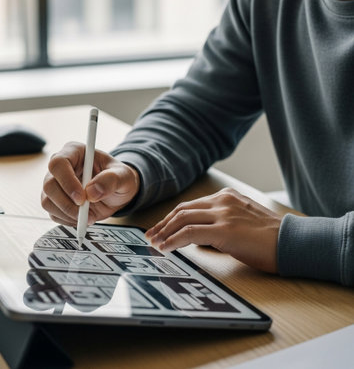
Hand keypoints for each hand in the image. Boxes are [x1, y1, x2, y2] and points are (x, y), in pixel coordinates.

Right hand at [41, 141, 139, 225]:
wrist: (116, 192)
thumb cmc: (118, 177)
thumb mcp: (123, 176)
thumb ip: (111, 180)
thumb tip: (93, 191)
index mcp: (75, 152)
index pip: (59, 163)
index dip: (67, 182)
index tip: (82, 197)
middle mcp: (62, 167)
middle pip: (49, 184)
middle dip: (67, 203)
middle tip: (85, 211)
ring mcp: (56, 184)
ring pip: (47, 201)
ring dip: (68, 213)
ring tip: (88, 216)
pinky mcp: (55, 200)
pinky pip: (53, 213)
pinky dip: (67, 220)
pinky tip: (82, 218)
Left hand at [145, 188, 281, 272]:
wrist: (294, 242)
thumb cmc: (270, 238)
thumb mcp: (242, 221)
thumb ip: (221, 222)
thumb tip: (199, 236)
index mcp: (226, 197)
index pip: (191, 206)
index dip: (172, 218)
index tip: (161, 228)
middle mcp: (222, 201)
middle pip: (182, 210)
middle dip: (163, 223)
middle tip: (151, 236)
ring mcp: (223, 213)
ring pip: (183, 218)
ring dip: (165, 231)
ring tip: (154, 243)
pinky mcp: (225, 229)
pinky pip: (190, 232)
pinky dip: (173, 240)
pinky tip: (166, 248)